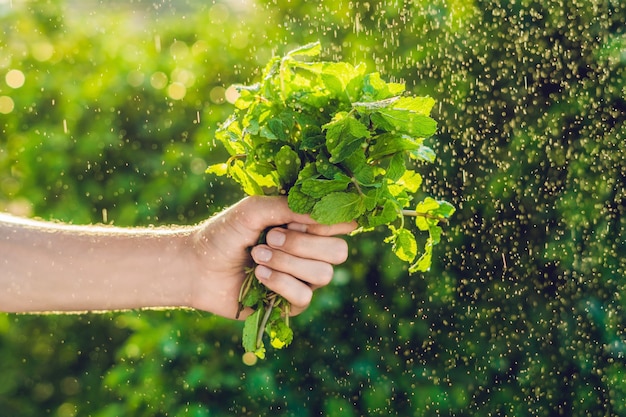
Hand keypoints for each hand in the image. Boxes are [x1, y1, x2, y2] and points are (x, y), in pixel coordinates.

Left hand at [187, 196, 355, 318]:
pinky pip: (304, 296)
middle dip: (303, 244)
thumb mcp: (255, 210)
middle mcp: (311, 252)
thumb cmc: (226, 232)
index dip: (328, 222)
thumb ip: (289, 207)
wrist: (198, 265)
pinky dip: (280, 283)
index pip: (341, 224)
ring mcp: (303, 279)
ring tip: (258, 256)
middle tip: (271, 237)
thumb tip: (323, 212)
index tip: (297, 219)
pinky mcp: (291, 304)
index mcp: (307, 226)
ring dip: (287, 263)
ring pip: (323, 274)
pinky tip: (259, 275)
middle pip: (339, 252)